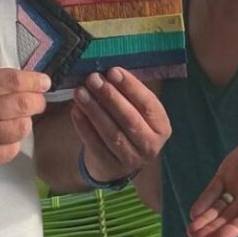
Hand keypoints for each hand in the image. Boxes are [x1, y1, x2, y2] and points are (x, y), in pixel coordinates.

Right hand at [0, 68, 50, 182]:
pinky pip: (11, 150)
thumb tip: (20, 85)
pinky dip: (13, 144)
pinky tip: (4, 140)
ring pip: (22, 127)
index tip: (45, 83)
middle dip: (37, 102)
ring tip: (18, 123)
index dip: (34, 81)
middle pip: (24, 103)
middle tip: (37, 103)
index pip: (12, 80)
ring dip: (25, 124)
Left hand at [71, 67, 170, 182]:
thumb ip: (127, 94)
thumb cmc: (127, 125)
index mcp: (161, 127)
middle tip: (93, 78)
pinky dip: (84, 126)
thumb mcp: (136, 111)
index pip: (148, 104)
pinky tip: (76, 110)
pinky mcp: (109, 165)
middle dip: (110, 96)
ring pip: (111, 132)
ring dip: (94, 110)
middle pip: (129, 119)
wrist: (116, 162)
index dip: (130, 87)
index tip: (113, 71)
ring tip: (81, 92)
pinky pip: (94, 144)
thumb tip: (107, 71)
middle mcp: (150, 145)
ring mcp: (130, 159)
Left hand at [187, 129, 237, 236]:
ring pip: (219, 209)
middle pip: (231, 218)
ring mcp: (237, 187)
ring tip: (191, 234)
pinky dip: (204, 202)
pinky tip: (193, 214)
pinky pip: (213, 192)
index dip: (235, 228)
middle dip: (214, 230)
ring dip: (205, 221)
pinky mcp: (227, 176)